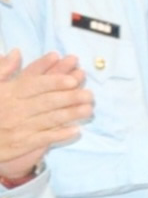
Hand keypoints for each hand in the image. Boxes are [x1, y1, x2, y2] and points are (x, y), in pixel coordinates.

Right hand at [0, 50, 90, 183]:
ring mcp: (19, 128)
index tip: (72, 80)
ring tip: (88, 109)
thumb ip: (2, 70)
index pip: (33, 85)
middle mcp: (14, 109)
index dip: (53, 82)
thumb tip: (16, 52)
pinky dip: (59, 134)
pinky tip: (76, 130)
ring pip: (48, 119)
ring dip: (70, 114)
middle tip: (89, 95)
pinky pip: (43, 139)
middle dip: (69, 98)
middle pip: (46, 102)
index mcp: (7, 93)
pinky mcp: (21, 144)